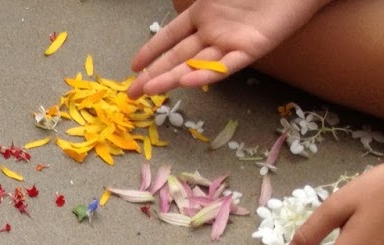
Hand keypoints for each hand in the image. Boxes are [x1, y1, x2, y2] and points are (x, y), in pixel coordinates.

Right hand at [128, 0, 332, 96]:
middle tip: (132, 94)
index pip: (171, 35)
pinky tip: (187, 81)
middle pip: (177, 55)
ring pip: (195, 64)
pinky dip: (206, 74)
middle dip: (152, 75)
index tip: (133, 67)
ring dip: (171, 78)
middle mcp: (214, 30)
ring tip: (150, 91)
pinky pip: (225, 65)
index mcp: (204, 11)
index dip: (151, 50)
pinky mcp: (251, 49)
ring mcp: (230, 41)